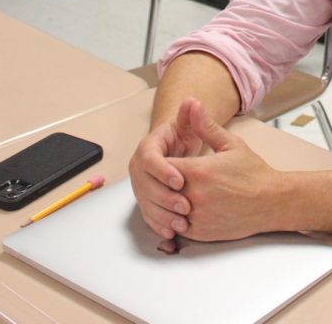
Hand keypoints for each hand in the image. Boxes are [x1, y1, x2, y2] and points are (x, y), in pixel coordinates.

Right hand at [128, 98, 207, 243]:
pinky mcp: (146, 201)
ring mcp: (141, 186)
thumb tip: (192, 101)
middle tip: (184, 205)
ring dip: (162, 215)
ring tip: (181, 222)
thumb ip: (191, 117)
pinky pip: (149, 215)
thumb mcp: (189, 126)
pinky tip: (172, 232)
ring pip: (146, 203)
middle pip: (144, 185)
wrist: (177, 150)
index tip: (180, 180)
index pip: (149, 159)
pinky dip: (159, 225)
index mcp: (148, 148)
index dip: (162, 171)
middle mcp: (139, 168)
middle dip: (164, 197)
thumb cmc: (184, 137)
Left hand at [168, 99, 283, 242]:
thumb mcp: (230, 144)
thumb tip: (192, 104)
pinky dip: (178, 218)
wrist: (271, 202)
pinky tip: (187, 208)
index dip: (162, 164)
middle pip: (161, 189)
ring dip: (169, 202)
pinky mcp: (200, 233)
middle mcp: (194, 196)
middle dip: (164, 183)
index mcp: (198, 171)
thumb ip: (206, 126)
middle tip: (171, 178)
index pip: (162, 167)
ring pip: (167, 210)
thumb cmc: (252, 172)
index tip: (171, 161)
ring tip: (178, 193)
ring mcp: (196, 217)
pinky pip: (177, 226)